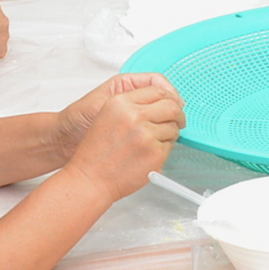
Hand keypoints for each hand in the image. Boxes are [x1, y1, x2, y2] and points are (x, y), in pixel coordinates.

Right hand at [57, 73, 185, 194]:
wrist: (90, 179)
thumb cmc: (97, 153)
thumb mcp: (108, 116)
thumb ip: (133, 105)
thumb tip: (164, 101)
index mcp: (120, 103)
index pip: (157, 90)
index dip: (169, 97)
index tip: (172, 104)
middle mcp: (134, 116)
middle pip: (171, 106)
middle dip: (177, 114)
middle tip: (177, 121)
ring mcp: (146, 135)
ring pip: (174, 127)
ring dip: (169, 134)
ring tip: (153, 142)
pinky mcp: (155, 154)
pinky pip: (170, 146)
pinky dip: (164, 150)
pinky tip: (148, 154)